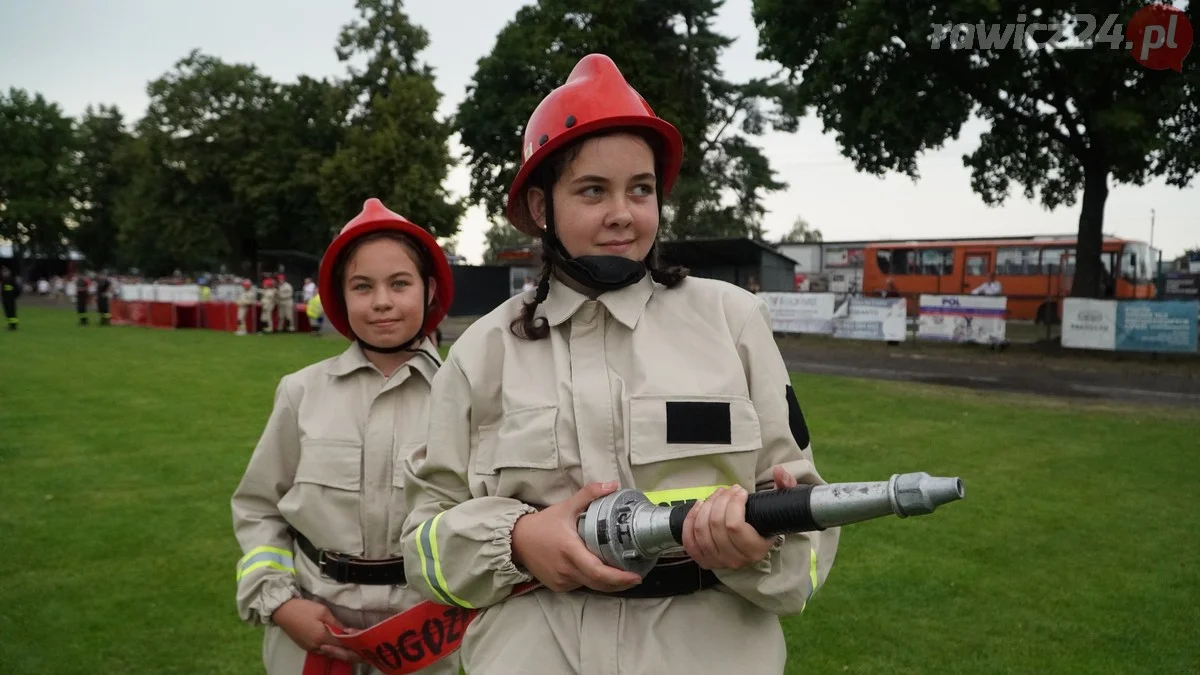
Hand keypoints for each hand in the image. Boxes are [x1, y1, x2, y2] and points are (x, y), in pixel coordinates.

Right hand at [271, 598, 360, 662]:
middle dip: (348, 648)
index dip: (353, 642)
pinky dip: (330, 648)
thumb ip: (336, 624)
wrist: (283, 611)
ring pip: (330, 653)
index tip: (362, 638)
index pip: (343, 645)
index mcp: (322, 638)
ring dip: (339, 649)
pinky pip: (322, 651)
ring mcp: (310, 648)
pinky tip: (335, 642)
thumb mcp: (323, 612)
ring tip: (349, 641)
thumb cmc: (304, 608)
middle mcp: (317, 647)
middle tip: (358, 642)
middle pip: (337, 652)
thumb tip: (349, 632)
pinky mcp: (306, 647)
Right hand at [512, 481, 643, 592]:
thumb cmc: (543, 524)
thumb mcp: (566, 506)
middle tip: (635, 577)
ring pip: (590, 586)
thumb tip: (613, 485)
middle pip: (598, 584)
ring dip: (606, 582)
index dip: (618, 577)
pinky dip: (590, 581)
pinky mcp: (557, 586)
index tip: (635, 576)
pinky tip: (598, 573)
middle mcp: (566, 569)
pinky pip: (579, 585)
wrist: (517, 540)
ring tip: (622, 574)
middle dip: (619, 583)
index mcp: (570, 550)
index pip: (598, 571)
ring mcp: (561, 580)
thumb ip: (589, 494)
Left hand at [682, 466, 796, 570]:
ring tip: (717, 494)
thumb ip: (786, 486)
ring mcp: (717, 561)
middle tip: (728, 489)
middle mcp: (735, 560)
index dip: (734, 503)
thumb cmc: (766, 522)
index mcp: (755, 550)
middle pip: (716, 525)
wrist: (756, 541)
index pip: (734, 526)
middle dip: (720, 500)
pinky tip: (699, 505)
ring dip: (706, 505)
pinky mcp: (703, 559)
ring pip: (701, 529)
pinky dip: (691, 520)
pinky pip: (689, 540)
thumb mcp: (781, 505)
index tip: (741, 491)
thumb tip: (780, 472)